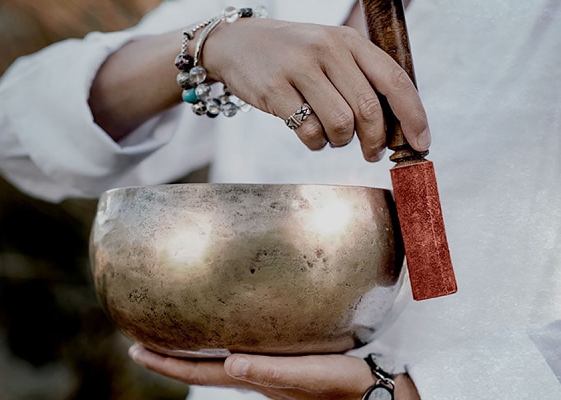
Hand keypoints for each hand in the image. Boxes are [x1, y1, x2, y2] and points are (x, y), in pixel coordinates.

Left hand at [129, 344, 419, 399]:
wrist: (371, 391)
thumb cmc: (344, 384)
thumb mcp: (310, 375)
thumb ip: (272, 372)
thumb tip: (230, 363)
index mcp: (255, 380)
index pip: (199, 374)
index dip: (165, 365)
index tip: (134, 349)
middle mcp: (254, 376)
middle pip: (200, 368)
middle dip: (169, 356)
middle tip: (141, 339)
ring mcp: (266, 371)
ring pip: (217, 360)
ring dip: (190, 350)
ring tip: (172, 332)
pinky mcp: (282, 362)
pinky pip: (239, 350)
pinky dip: (219, 341)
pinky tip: (224, 329)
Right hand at [201, 18, 429, 160]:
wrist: (237, 44)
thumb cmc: (292, 55)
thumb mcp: (329, 52)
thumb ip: (360, 79)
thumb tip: (395, 126)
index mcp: (348, 41)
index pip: (394, 80)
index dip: (413, 116)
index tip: (421, 144)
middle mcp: (328, 50)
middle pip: (369, 109)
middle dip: (375, 141)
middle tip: (371, 152)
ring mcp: (300, 68)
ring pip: (340, 124)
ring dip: (341, 142)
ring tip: (331, 136)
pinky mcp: (275, 90)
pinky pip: (308, 132)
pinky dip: (315, 143)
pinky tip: (309, 134)